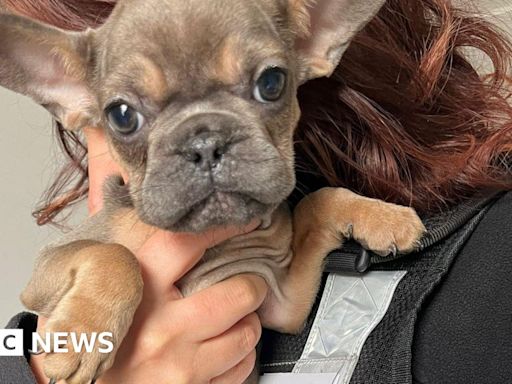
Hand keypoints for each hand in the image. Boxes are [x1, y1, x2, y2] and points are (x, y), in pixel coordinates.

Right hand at [30, 127, 266, 383]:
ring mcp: (179, 366)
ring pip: (246, 333)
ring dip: (246, 323)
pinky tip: (221, 350)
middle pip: (239, 292)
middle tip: (245, 282)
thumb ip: (122, 253)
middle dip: (250, 285)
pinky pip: (240, 370)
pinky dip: (239, 357)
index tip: (241, 222)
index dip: (220, 228)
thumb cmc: (84, 335)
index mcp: (134, 293)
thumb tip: (141, 207)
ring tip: (231, 319)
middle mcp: (161, 329)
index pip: (184, 243)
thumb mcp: (92, 287)